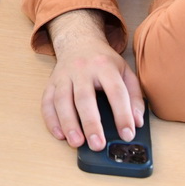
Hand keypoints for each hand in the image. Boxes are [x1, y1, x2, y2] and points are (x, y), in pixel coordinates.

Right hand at [41, 11, 144, 150]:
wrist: (79, 40)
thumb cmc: (104, 61)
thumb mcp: (125, 71)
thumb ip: (134, 96)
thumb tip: (137, 122)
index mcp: (105, 66)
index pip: (115, 91)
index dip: (122, 114)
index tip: (127, 134)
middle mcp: (82, 69)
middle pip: (85, 97)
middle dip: (90, 123)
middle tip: (97, 145)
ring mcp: (64, 75)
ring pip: (62, 100)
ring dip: (68, 123)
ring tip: (76, 143)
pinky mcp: (51, 82)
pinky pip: (47, 101)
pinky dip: (51, 119)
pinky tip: (59, 134)